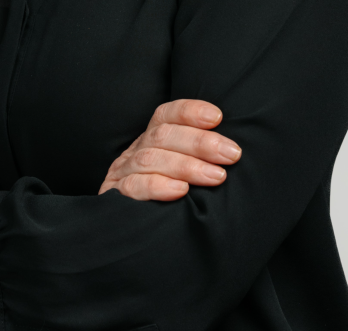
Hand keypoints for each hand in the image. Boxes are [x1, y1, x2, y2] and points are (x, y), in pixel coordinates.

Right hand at [100, 99, 240, 200]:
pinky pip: (133, 186)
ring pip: (150, 159)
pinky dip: (159, 186)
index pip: (168, 115)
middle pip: (163, 135)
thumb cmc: (175, 194)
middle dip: (201, 143)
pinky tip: (181, 191)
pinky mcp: (114, 196)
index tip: (217, 118)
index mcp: (153, 138)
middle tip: (231, 155)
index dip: (191, 112)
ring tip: (216, 176)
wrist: (133, 235)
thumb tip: (234, 149)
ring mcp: (122, 172)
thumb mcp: (187, 168)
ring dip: (187, 166)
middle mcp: (136, 150)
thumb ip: (203, 156)